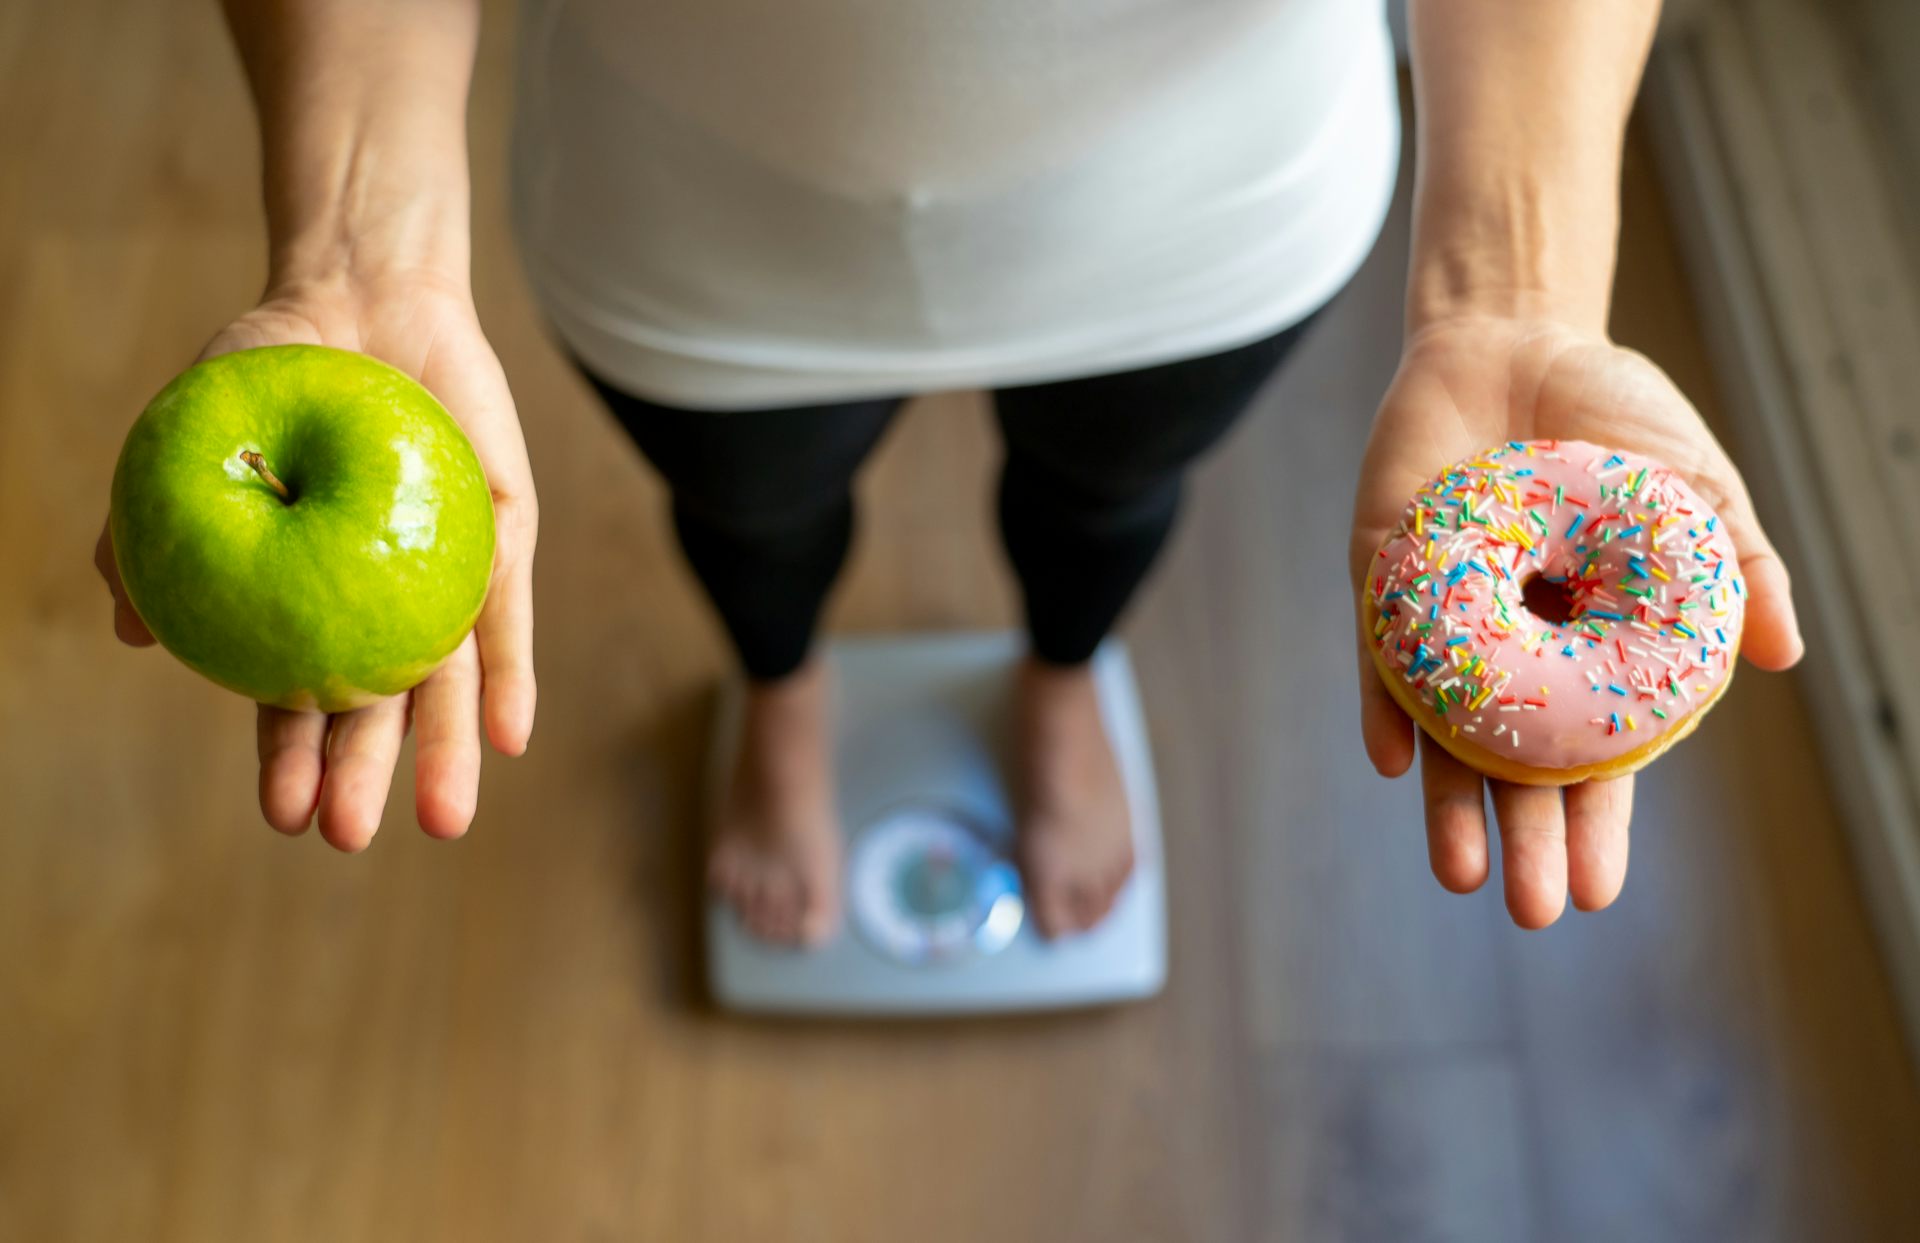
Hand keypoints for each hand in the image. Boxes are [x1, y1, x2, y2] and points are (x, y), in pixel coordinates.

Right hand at [96, 273, 537, 849]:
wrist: (360, 297)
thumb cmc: (268, 373)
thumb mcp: (193, 445)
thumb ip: (155, 534)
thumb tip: (133, 632)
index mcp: (305, 603)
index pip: (296, 700)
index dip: (290, 760)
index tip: (281, 817)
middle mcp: (378, 605)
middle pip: (374, 709)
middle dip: (361, 778)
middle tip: (345, 837)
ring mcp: (444, 578)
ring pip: (448, 680)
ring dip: (446, 751)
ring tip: (442, 820)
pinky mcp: (503, 540)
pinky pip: (507, 616)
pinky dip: (511, 674)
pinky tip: (512, 735)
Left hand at [1349, 315, 1802, 926]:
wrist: (1519, 340)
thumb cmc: (1615, 421)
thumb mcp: (1694, 490)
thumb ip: (1735, 569)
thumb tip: (1782, 657)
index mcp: (1588, 650)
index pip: (1592, 759)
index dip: (1596, 824)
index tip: (1600, 892)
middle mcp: (1512, 652)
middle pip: (1514, 765)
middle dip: (1525, 838)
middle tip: (1533, 912)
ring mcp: (1444, 621)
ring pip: (1442, 729)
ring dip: (1446, 803)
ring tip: (1463, 875)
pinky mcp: (1385, 580)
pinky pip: (1379, 653)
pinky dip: (1384, 700)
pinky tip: (1392, 758)